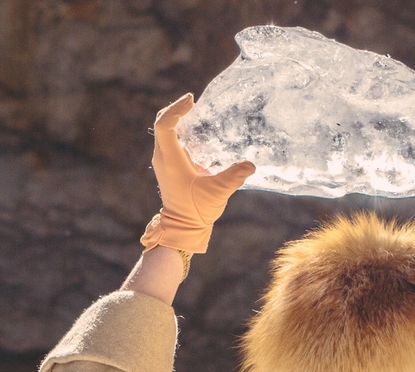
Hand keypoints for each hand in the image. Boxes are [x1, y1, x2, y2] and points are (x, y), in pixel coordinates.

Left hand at [140, 93, 254, 253]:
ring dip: (179, 121)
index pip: (165, 125)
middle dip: (177, 111)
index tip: (191, 100)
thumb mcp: (218, 192)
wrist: (183, 228)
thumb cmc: (197, 210)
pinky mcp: (170, 168)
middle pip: (163, 124)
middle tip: (194, 102)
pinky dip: (182, 134)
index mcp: (170, 160)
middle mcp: (163, 158)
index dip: (176, 109)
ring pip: (166, 133)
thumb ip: (234, 176)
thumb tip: (251, 164)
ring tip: (197, 114)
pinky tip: (200, 135)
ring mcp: (165, 163)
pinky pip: (171, 143)